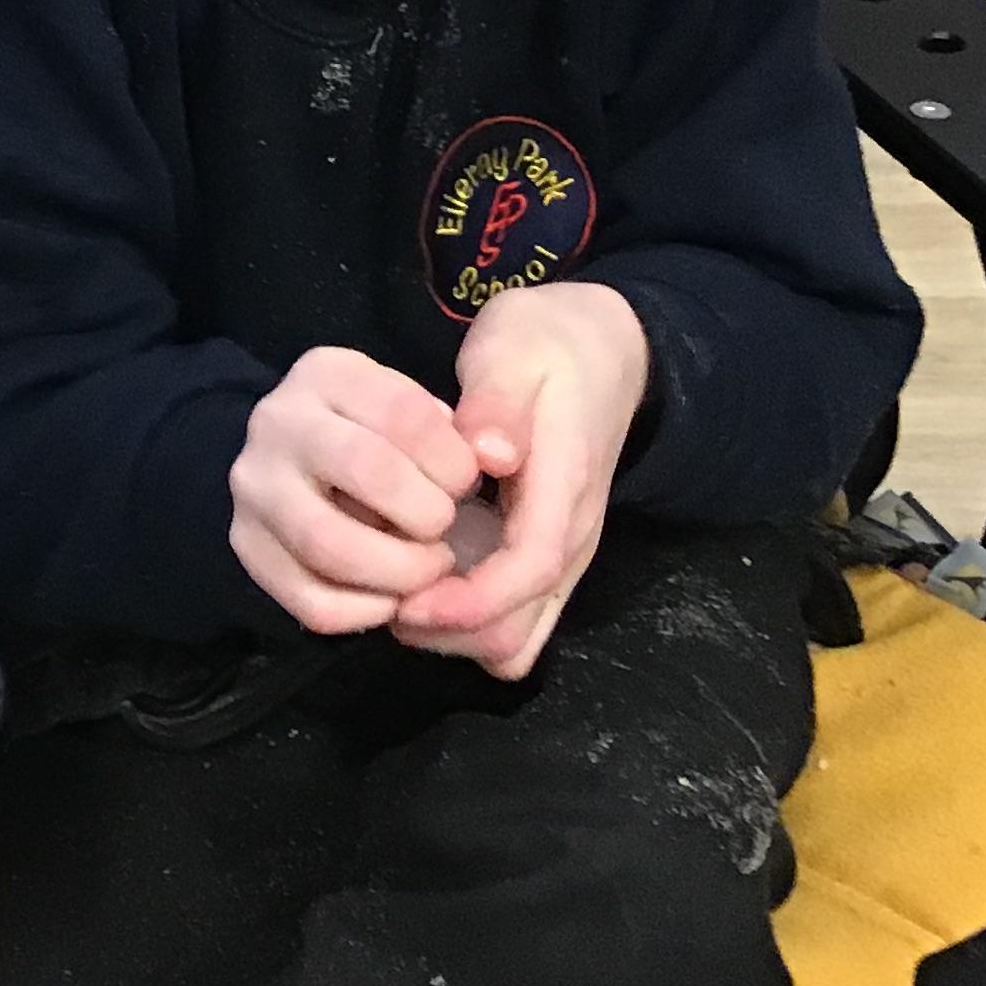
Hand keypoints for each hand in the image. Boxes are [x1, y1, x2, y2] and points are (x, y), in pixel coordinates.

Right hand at [229, 346, 483, 634]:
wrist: (306, 462)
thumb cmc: (385, 438)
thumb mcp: (422, 408)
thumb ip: (465, 426)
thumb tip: (496, 457)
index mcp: (327, 373)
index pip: (402, 412)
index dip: (451, 460)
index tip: (469, 484)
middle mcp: (278, 421)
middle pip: (365, 469)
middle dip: (427, 513)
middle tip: (448, 531)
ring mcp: (254, 485)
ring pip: (329, 543)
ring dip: (398, 571)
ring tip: (428, 569)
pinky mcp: (246, 544)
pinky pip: (309, 600)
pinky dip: (365, 611)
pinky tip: (392, 598)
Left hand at [390, 283, 646, 677]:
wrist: (605, 352)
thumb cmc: (546, 346)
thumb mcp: (516, 348)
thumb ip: (498, 401)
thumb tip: (487, 453)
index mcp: (565, 487)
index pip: (529, 571)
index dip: (467, 601)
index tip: (406, 601)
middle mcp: (572, 538)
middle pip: (516, 628)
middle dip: (446, 628)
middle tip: (380, 595)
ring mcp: (561, 556)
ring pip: (512, 639)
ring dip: (450, 633)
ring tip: (392, 594)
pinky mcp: (544, 562)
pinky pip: (511, 624)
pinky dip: (465, 624)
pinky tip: (420, 586)